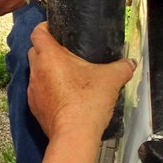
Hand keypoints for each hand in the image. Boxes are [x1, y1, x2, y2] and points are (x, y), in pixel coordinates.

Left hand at [27, 24, 134, 140]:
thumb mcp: (111, 79)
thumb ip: (122, 67)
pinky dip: (47, 91)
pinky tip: (63, 97)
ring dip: (47, 72)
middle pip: (34, 51)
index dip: (44, 28)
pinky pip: (38, 93)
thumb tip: (130, 63)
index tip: (54, 29)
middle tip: (65, 53)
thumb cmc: (87, 101)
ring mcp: (33, 90)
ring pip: (36, 73)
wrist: (74, 134)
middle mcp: (36, 70)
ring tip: (66, 76)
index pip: (38, 32)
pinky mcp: (34, 108)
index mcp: (49, 55)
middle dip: (46, 50)